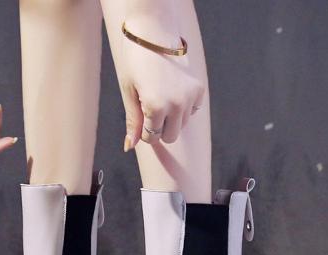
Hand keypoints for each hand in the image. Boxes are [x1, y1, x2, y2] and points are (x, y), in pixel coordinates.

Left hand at [120, 21, 204, 150]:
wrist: (153, 34)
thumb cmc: (136, 62)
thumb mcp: (129, 93)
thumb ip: (132, 122)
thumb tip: (129, 146)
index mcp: (157, 106)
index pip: (152, 137)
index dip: (143, 130)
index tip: (140, 116)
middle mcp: (177, 104)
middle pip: (170, 137)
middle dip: (159, 129)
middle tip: (150, 110)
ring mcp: (190, 96)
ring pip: (182, 125)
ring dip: (171, 119)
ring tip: (160, 97)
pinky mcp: (199, 89)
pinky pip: (193, 112)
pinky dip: (183, 108)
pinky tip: (173, 92)